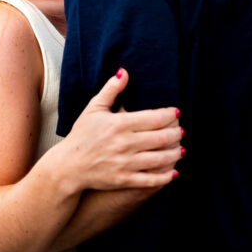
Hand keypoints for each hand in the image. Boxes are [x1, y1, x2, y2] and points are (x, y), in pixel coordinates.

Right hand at [55, 68, 183, 192]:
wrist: (68, 166)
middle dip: (177, 133)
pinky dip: (165, 176)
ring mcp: (125, 163)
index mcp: (118, 124)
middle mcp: (124, 143)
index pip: (153, 118)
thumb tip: (124, 71)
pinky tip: (174, 171)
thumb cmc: (81, 135)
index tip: (176, 113)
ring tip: (181, 148)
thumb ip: (111, 90)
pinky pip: (151, 180)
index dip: (169, 115)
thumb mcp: (93, 109)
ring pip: (160, 159)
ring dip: (175, 153)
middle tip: (182, 130)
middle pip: (161, 138)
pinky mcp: (124, 180)